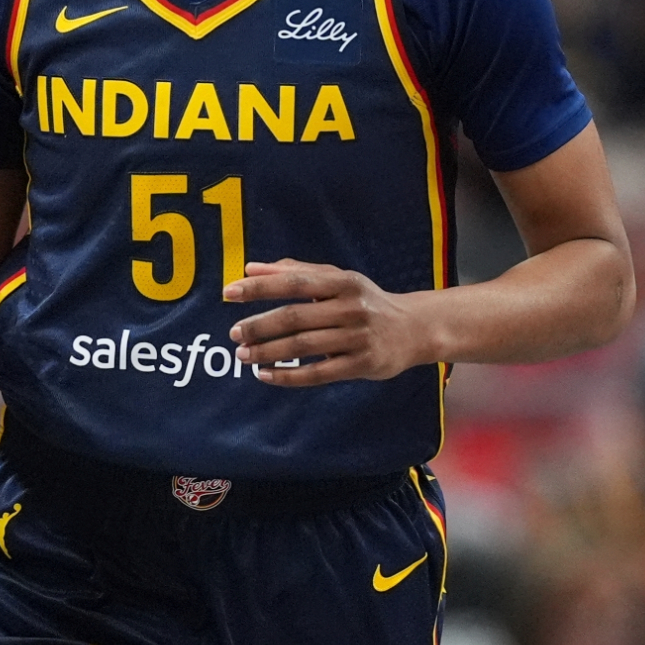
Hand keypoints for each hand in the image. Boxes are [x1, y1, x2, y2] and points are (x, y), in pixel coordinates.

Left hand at [223, 260, 430, 385]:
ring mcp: (357, 337)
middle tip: (233, 332)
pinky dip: (288, 376)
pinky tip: (265, 375)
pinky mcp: (361, 365)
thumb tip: (251, 268)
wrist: (414, 329)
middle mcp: (350, 307)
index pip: (294, 282)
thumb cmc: (367, 301)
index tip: (230, 293)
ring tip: (243, 354)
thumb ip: (297, 272)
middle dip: (259, 325)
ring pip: (303, 346)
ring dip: (268, 351)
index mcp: (343, 282)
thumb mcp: (339, 279)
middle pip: (295, 316)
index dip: (260, 287)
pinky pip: (318, 373)